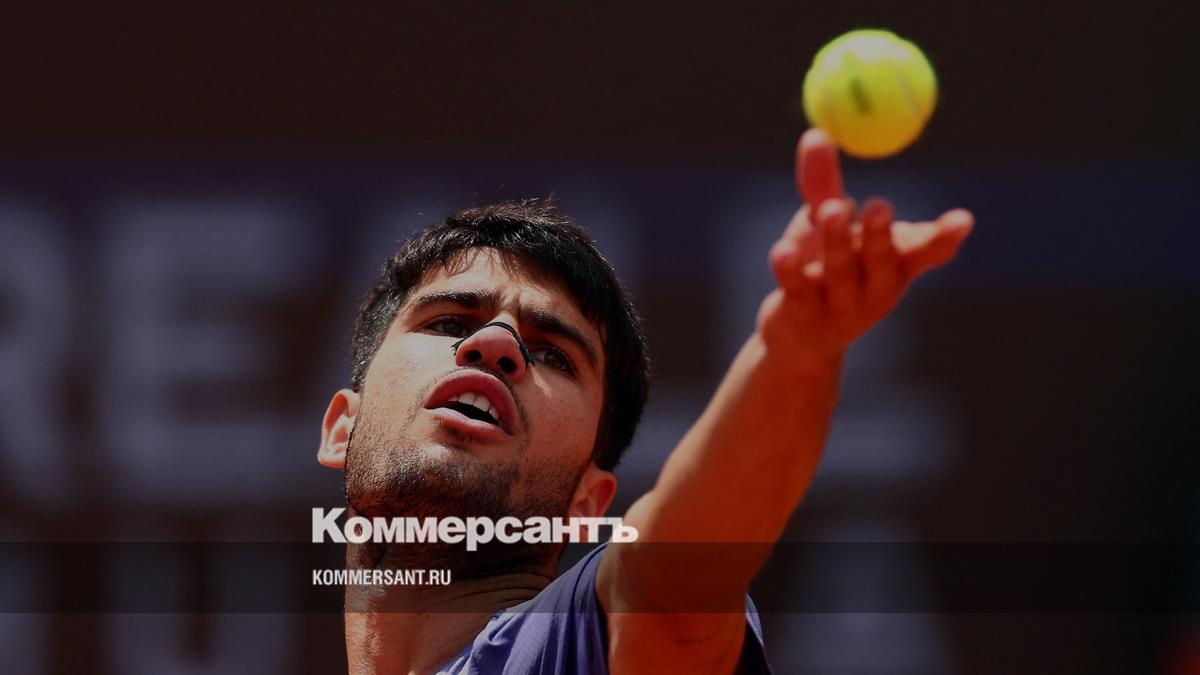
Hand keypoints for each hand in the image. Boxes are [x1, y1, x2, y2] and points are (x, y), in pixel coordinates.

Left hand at [758, 128, 973, 370]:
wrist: (802, 340)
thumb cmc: (826, 272)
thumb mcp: (827, 228)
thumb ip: (823, 185)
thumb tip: (815, 132)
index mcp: (894, 265)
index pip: (926, 252)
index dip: (944, 238)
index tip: (963, 220)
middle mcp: (875, 288)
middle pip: (881, 260)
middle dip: (881, 232)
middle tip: (880, 204)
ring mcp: (841, 308)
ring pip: (840, 272)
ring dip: (837, 241)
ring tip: (832, 210)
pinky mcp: (804, 317)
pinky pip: (797, 290)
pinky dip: (790, 269)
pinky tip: (782, 250)